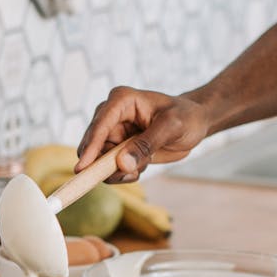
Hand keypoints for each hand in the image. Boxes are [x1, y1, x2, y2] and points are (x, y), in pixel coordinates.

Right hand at [76, 86, 207, 179]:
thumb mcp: (171, 128)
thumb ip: (146, 145)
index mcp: (121, 100)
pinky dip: (122, 174)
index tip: (83, 168)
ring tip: (137, 171)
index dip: (91, 147)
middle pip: (93, 145)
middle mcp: (111, 116)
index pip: (100, 125)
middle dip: (105, 165)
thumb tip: (122, 164)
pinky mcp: (118, 148)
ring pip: (99, 160)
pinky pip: (109, 167)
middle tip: (128, 175)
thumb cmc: (186, 117)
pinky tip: (139, 169)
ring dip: (115, 172)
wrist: (194, 123)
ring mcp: (113, 133)